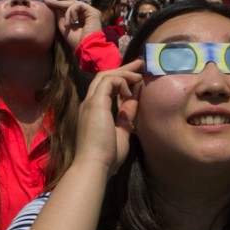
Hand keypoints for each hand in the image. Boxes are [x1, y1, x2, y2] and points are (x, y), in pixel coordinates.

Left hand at [47, 0, 102, 50]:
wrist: (85, 47)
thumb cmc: (75, 40)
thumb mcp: (63, 26)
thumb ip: (60, 15)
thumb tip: (54, 6)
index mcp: (80, 18)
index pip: (70, 7)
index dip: (60, 2)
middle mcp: (86, 14)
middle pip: (72, 2)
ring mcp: (90, 12)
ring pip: (74, 3)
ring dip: (66, 12)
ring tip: (66, 24)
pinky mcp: (93, 11)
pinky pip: (78, 5)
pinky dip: (72, 12)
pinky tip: (72, 21)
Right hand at [75, 63, 141, 177]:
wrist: (94, 165)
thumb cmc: (107, 155)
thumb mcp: (122, 132)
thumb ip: (126, 116)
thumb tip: (134, 101)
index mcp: (94, 111)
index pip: (106, 88)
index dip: (121, 79)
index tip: (136, 76)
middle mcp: (89, 103)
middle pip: (104, 77)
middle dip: (123, 69)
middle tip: (140, 64)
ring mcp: (90, 102)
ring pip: (105, 75)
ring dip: (124, 72)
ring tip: (139, 75)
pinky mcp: (95, 103)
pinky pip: (108, 81)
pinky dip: (121, 81)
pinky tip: (131, 91)